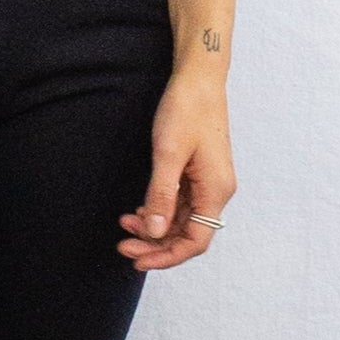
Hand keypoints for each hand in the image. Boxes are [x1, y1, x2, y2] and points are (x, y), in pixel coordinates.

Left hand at [118, 66, 234, 269]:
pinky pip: (180, 204)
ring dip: (155, 228)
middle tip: (123, 245)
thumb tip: (156, 232)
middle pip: (188, 234)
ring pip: (182, 220)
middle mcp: (216, 191)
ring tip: (125, 226)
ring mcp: (208, 183)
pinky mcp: (199, 174)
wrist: (199, 79)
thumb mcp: (168, 154)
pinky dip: (159, 211)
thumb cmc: (186, 110)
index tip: (137, 259)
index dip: (167, 256)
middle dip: (156, 244)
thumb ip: (162, 195)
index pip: (195, 240)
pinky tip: (139, 211)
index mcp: (215, 190)